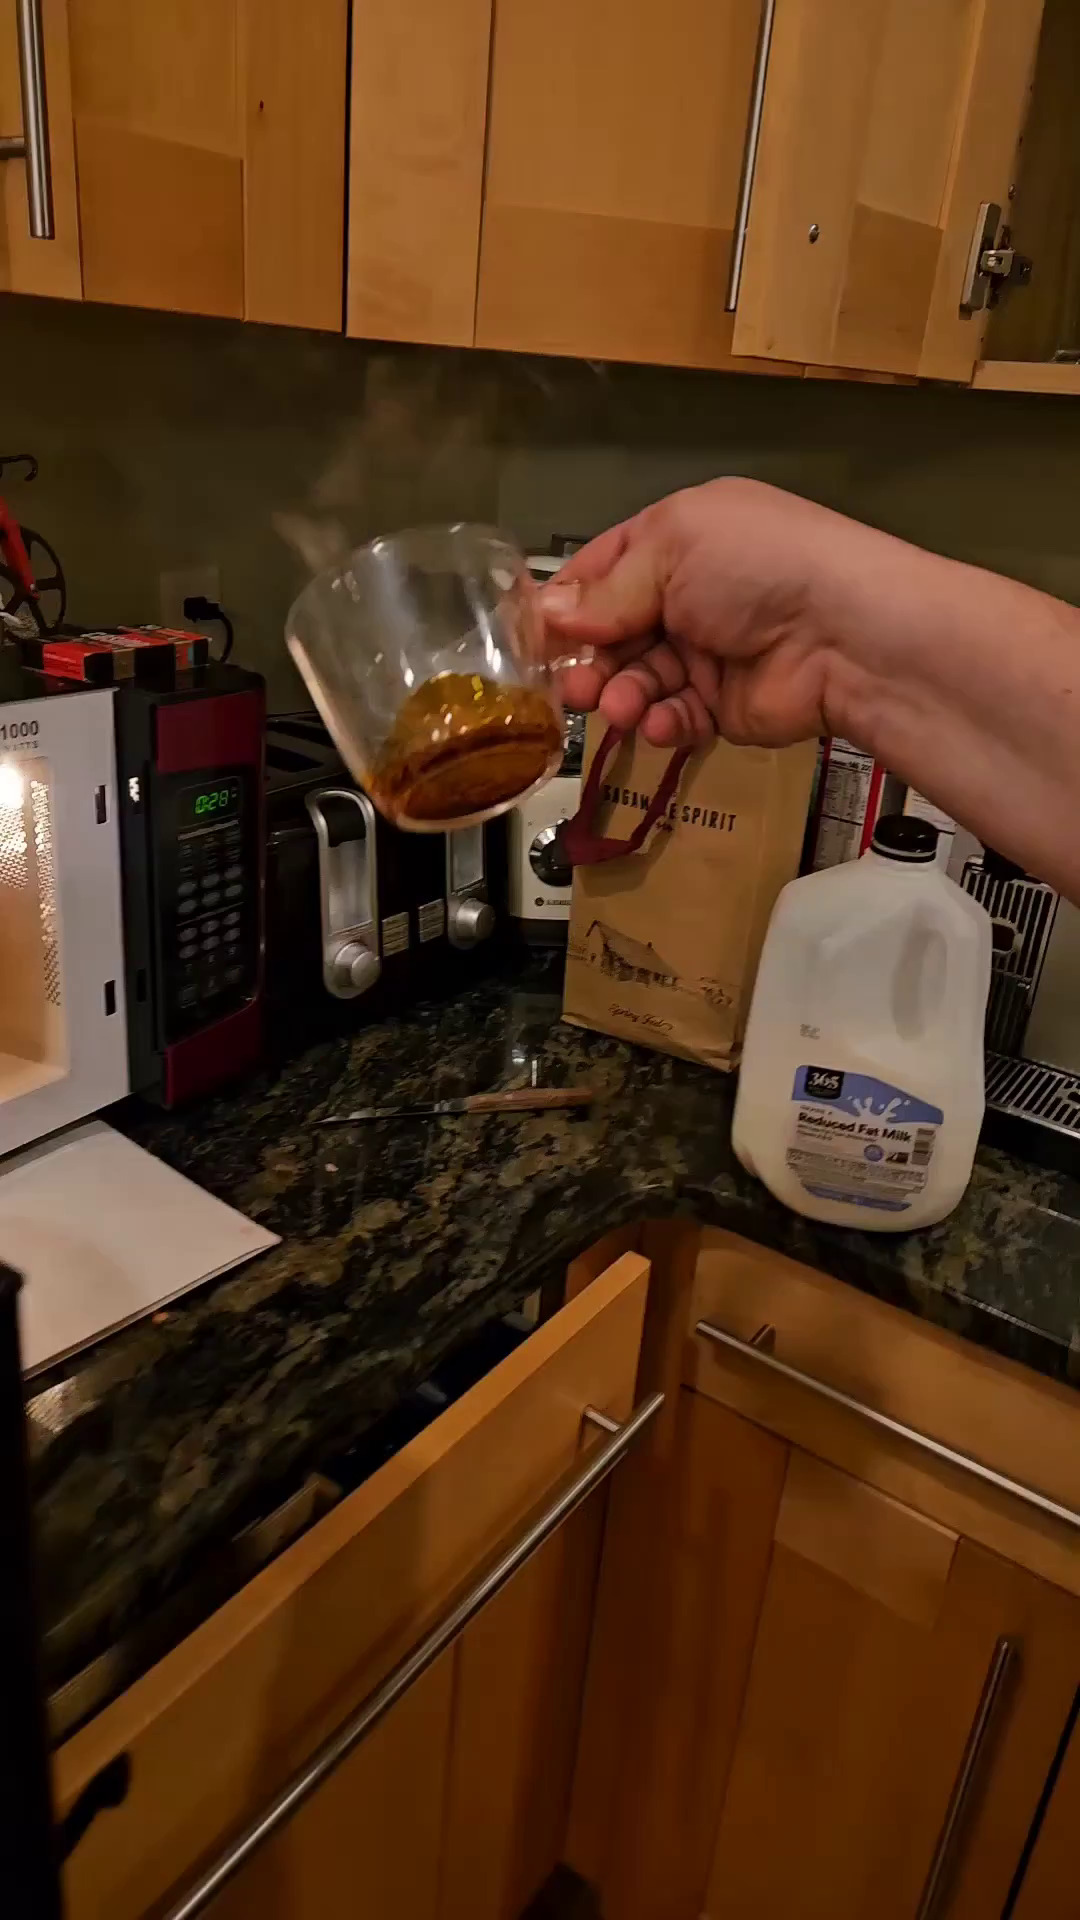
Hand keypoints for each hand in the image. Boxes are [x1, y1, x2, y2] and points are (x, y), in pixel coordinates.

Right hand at [541, 478, 874, 748]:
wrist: (847, 635)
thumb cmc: (759, 567)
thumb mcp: (674, 548)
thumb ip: (608, 588)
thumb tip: (548, 614)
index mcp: (680, 538)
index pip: (603, 570)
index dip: (567, 605)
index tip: (531, 640)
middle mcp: (691, 592)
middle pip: (613, 632)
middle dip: (589, 660)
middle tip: (573, 688)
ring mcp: (708, 651)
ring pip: (638, 679)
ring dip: (622, 695)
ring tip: (620, 709)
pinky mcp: (724, 705)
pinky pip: (674, 716)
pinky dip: (662, 722)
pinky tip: (661, 724)